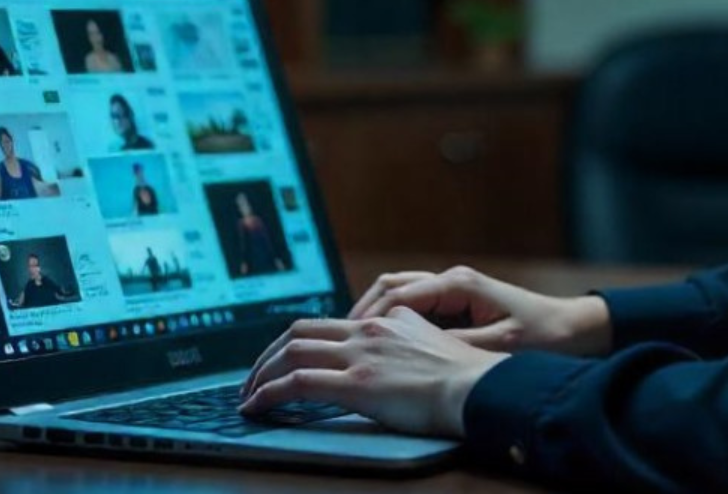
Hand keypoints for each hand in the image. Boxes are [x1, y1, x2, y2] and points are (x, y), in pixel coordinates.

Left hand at [238, 307, 505, 436]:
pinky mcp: (357, 383)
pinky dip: (269, 393)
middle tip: (253, 378)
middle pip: (299, 331)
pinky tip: (257, 407)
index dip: (297, 342)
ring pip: (291, 352)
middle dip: (267, 355)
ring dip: (261, 374)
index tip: (284, 360)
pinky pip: (298, 384)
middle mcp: (368, 331)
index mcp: (385, 320)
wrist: (479, 388)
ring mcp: (360, 355)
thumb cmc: (466, 377)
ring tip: (248, 395)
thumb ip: (404, 342)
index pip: (327, 323)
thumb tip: (389, 357)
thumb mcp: (431, 344)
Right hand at [349, 265, 611, 356]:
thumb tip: (418, 354)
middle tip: (343, 338)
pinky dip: (393, 318)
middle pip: (391, 286)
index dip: (371, 317)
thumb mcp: (500, 345)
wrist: (574, 329)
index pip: (399, 294)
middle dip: (364, 311)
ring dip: (376, 313)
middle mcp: (451, 281)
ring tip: (355, 340)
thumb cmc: (543, 334)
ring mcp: (453, 290)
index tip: (351, 338)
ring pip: (399, 292)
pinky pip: (414, 305)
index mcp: (458, 284)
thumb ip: (458, 346)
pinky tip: (384, 343)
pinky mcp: (456, 303)